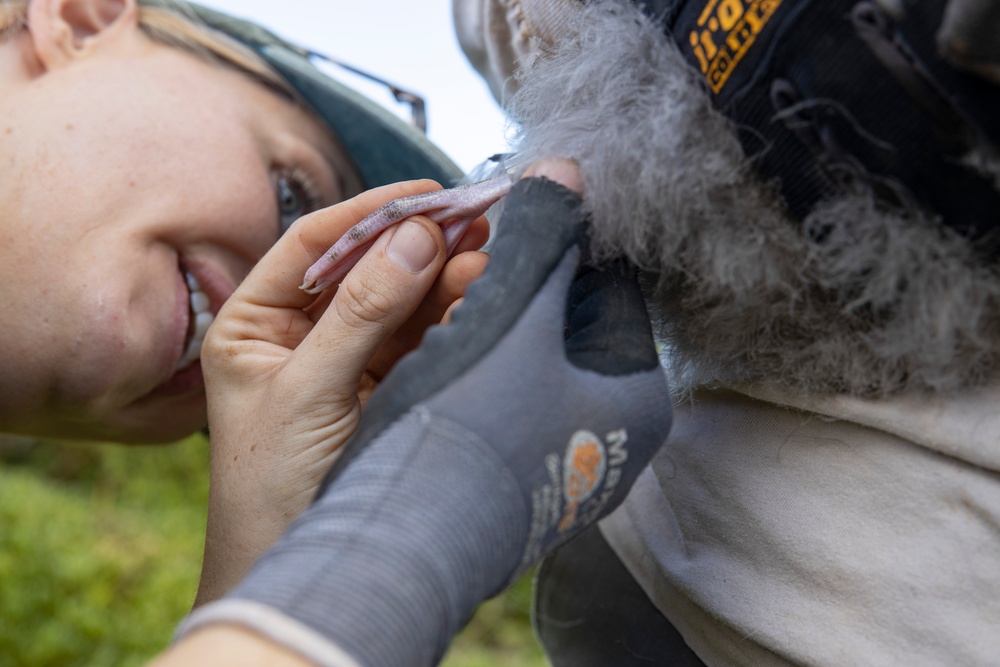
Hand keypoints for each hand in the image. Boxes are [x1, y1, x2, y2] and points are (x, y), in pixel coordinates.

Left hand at [194, 179, 487, 604]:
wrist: (298, 567)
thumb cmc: (272, 484)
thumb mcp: (308, 390)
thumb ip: (361, 313)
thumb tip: (414, 238)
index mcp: (255, 323)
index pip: (315, 246)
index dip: (370, 214)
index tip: (426, 195)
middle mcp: (300, 333)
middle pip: (366, 268)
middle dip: (418, 244)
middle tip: (474, 220)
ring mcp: (347, 360)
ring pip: (402, 301)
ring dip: (443, 277)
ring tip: (486, 258)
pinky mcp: (386, 387)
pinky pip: (422, 339)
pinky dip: (451, 317)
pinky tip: (477, 295)